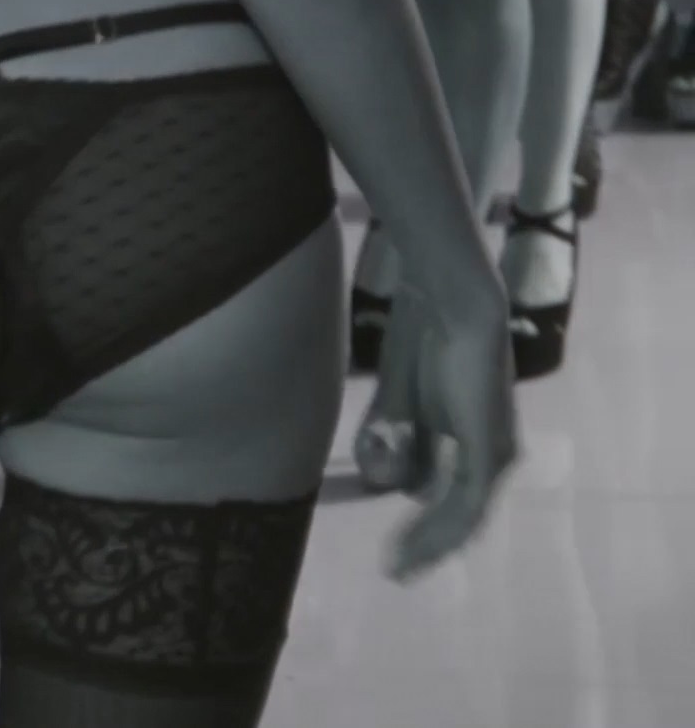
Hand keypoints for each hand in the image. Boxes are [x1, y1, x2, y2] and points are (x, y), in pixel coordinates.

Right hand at [356, 291, 518, 581]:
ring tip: (399, 565)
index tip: (391, 555)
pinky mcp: (489, 451)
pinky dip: (441, 530)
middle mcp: (490, 452)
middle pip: (459, 516)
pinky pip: (467, 505)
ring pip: (463, 518)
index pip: (450, 499)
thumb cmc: (420, 340)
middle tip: (394, 572)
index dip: (421, 530)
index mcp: (468, 438)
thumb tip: (384, 485)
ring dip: (429, 544)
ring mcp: (494, 454)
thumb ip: (390, 441)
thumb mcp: (395, 402)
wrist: (448, 304)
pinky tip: (415, 546)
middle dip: (424, 545)